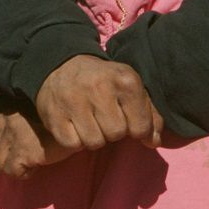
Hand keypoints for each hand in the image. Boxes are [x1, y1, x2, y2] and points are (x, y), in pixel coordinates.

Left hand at [0, 97, 78, 178]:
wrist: (80, 116)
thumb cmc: (53, 114)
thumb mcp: (25, 109)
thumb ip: (8, 121)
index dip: (1, 145)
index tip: (18, 144)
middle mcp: (2, 116)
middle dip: (6, 158)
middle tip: (25, 155)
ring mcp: (13, 133)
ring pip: (0, 165)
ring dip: (16, 166)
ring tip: (33, 159)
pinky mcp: (25, 150)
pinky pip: (14, 173)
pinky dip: (25, 173)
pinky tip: (38, 165)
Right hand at [36, 55, 162, 152]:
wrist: (61, 65)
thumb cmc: (104, 82)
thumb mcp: (130, 88)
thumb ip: (149, 115)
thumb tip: (153, 142)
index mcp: (125, 80)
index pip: (141, 127)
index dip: (136, 129)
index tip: (126, 118)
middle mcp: (100, 87)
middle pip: (116, 134)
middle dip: (112, 131)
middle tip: (104, 117)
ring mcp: (74, 100)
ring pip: (94, 142)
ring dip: (94, 137)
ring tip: (89, 120)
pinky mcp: (54, 114)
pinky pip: (73, 144)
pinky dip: (75, 140)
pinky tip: (74, 124)